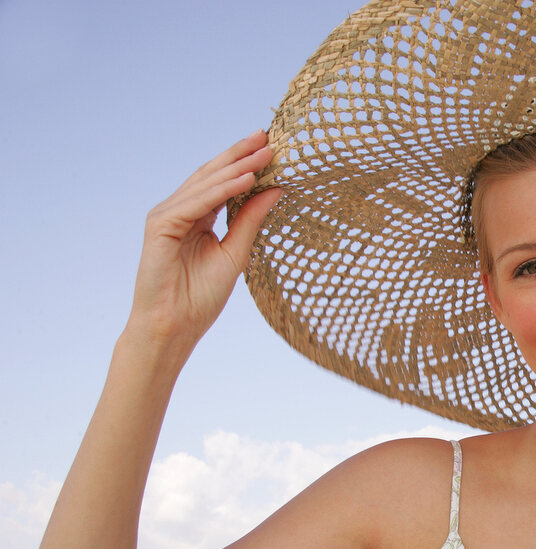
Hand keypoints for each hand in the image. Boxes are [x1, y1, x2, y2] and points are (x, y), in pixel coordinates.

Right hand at [129, 130, 280, 348]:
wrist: (174, 326)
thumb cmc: (200, 298)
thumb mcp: (235, 253)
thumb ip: (250, 220)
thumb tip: (276, 190)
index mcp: (196, 217)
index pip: (221, 183)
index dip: (244, 164)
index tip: (271, 147)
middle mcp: (179, 211)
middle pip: (212, 175)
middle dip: (240, 155)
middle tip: (267, 136)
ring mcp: (167, 216)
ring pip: (205, 184)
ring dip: (237, 167)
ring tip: (264, 153)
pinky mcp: (160, 225)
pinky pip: (197, 202)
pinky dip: (222, 189)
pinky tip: (247, 179)